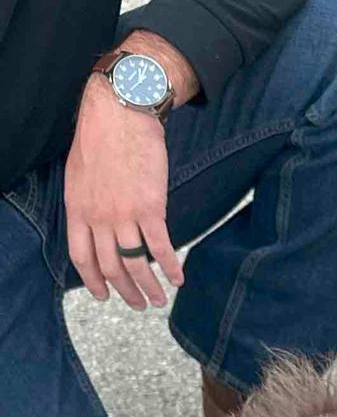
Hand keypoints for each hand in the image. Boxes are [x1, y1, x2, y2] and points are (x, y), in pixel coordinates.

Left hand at [63, 32, 196, 309]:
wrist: (121, 113)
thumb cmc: (102, 137)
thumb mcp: (80, 173)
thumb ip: (87, 203)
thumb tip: (97, 225)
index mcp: (78, 208)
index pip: (82, 257)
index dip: (94, 281)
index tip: (104, 296)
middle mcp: (98, 217)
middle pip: (111, 267)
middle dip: (126, 292)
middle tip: (139, 304)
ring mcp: (124, 214)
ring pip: (135, 263)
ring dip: (150, 287)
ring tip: (159, 299)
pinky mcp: (150, 208)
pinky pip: (160, 248)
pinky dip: (170, 267)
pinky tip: (178, 278)